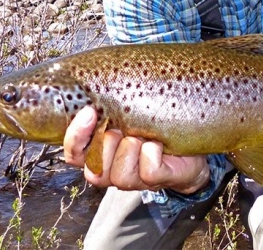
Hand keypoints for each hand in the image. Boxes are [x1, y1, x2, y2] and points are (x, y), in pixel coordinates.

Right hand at [63, 106, 209, 193]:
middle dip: (111, 140)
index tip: (90, 111)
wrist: (187, 149)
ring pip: (121, 172)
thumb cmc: (151, 126)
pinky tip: (159, 144)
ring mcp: (133, 180)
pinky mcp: (156, 180)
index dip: (76, 136)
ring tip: (145, 136)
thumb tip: (95, 82)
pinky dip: (154, 153)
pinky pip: (148, 170)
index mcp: (98, 154)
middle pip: (95, 164)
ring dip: (133, 147)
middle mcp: (111, 170)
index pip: (74, 154)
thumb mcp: (126, 113)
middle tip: (125, 127)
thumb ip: (108, 107)